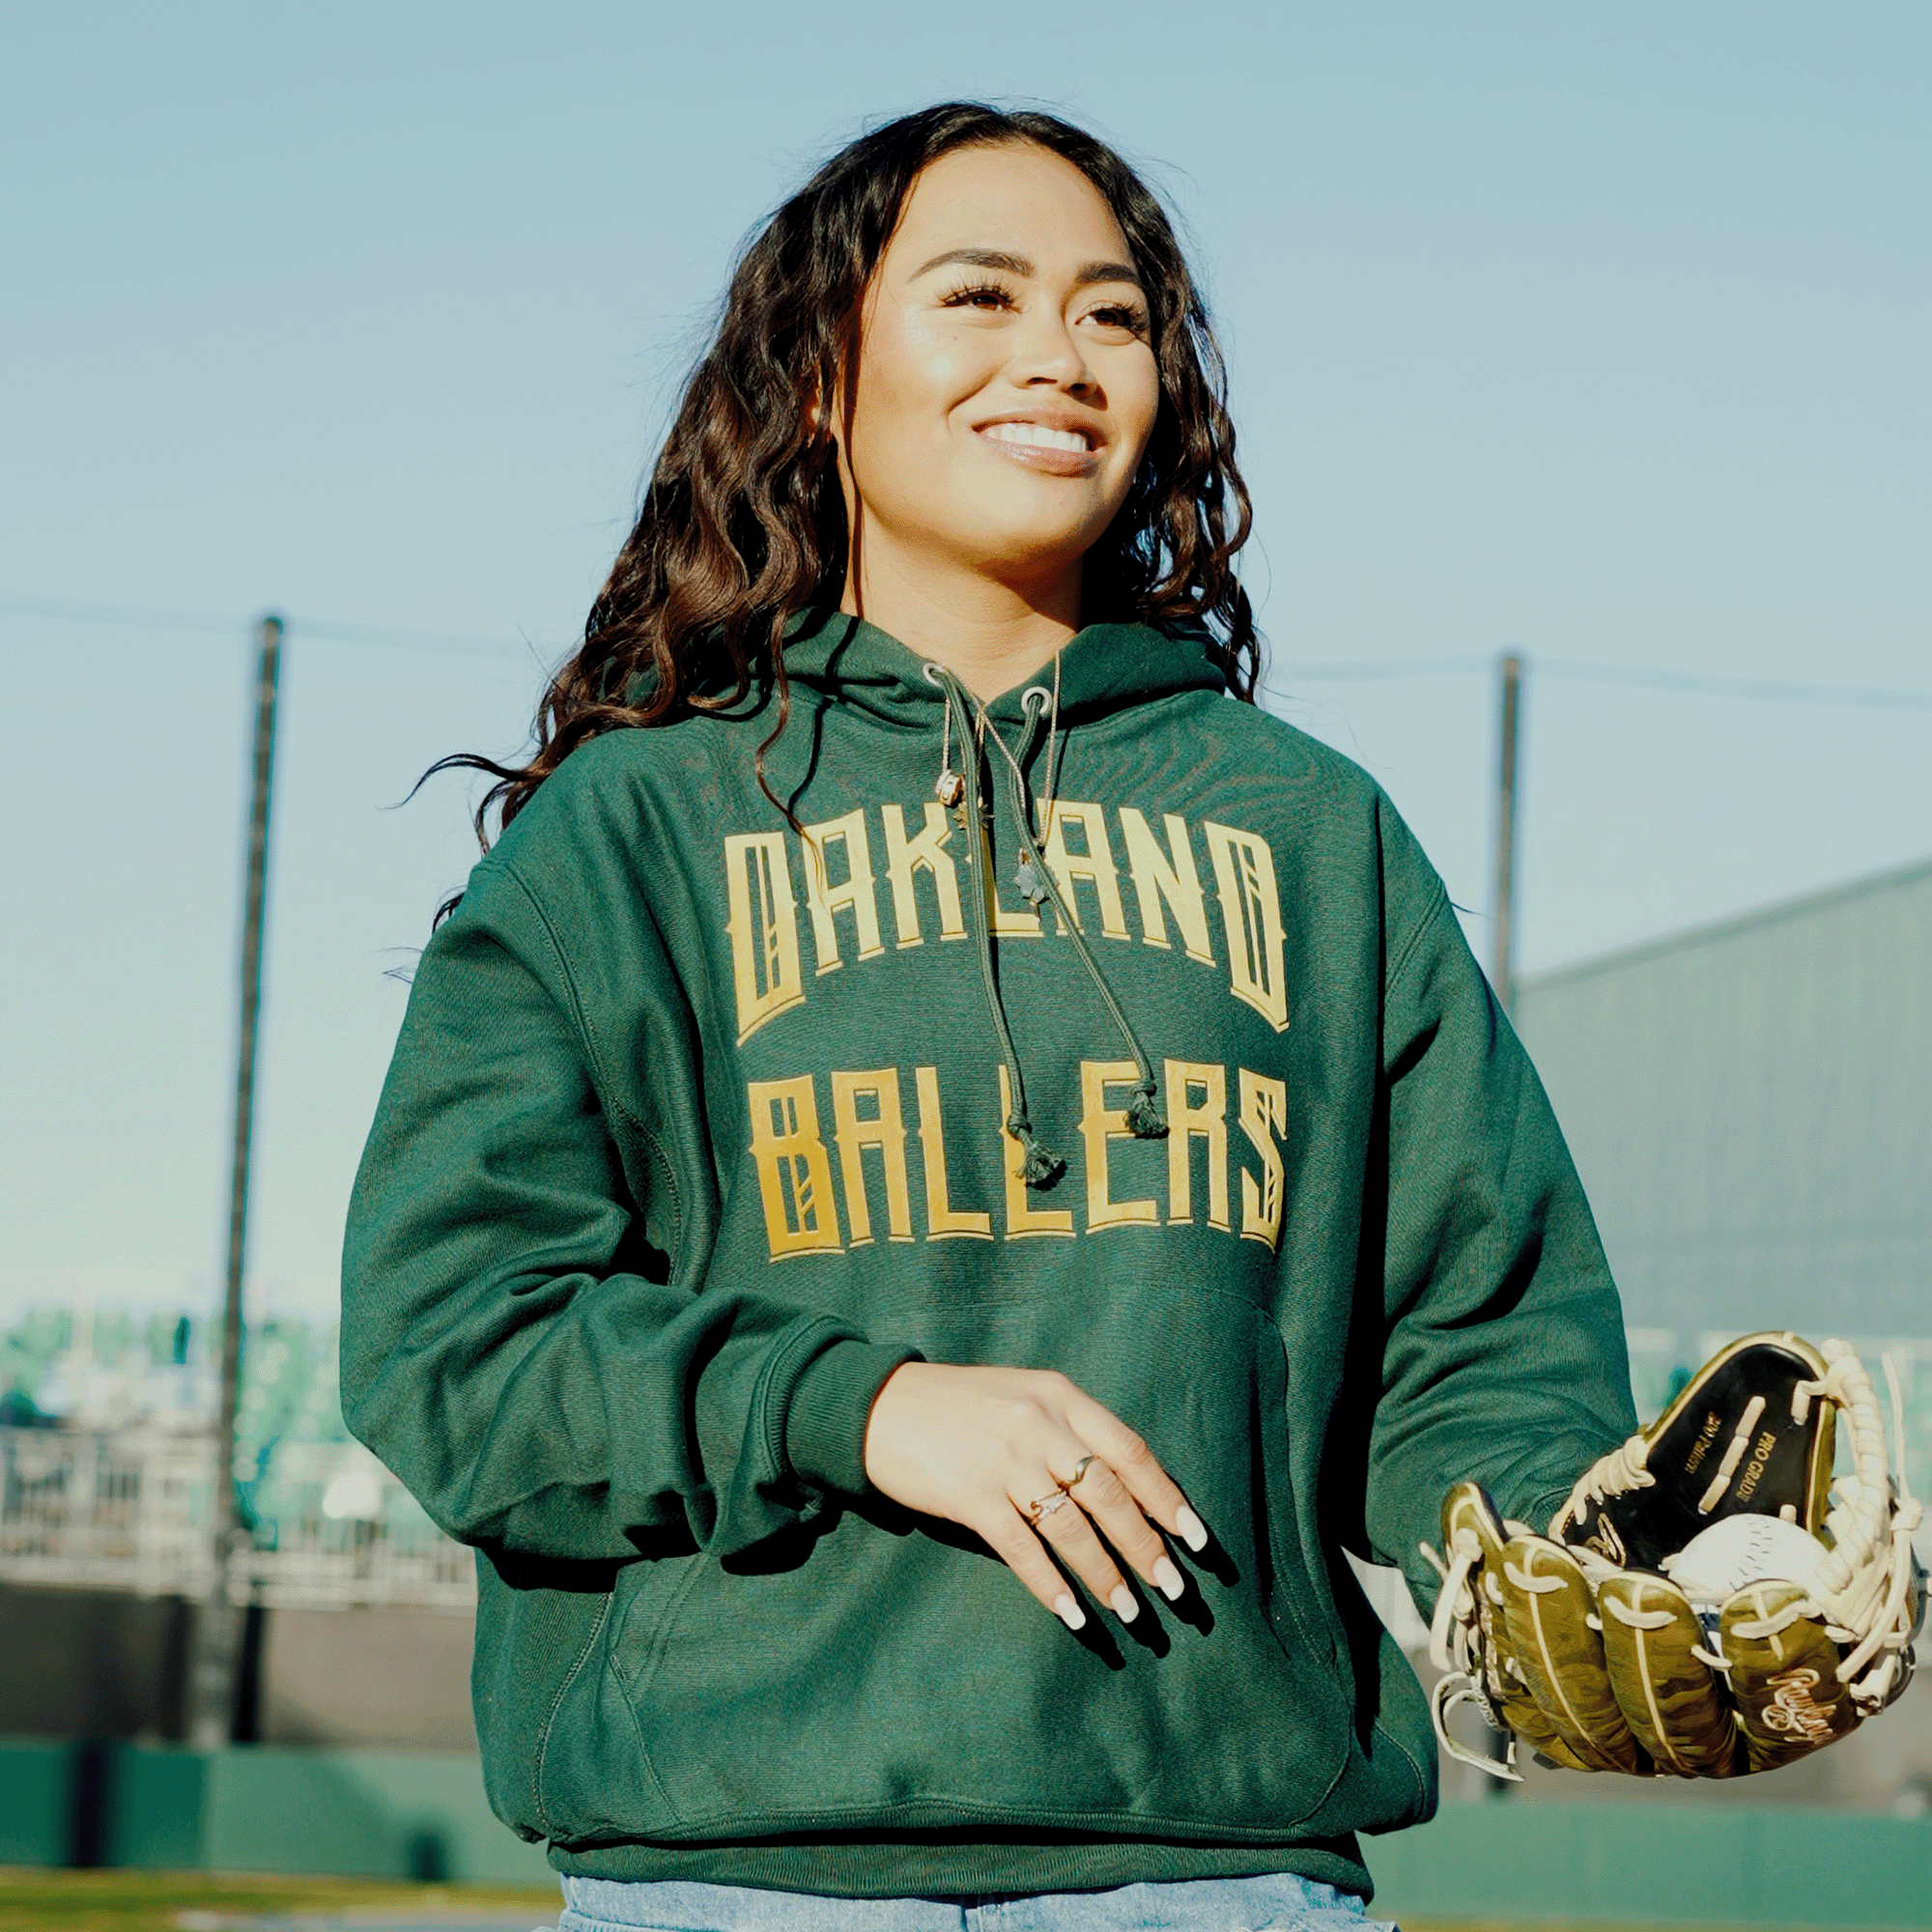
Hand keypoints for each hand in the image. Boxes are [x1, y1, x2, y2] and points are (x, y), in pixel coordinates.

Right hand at [862, 1361, 1207, 1630]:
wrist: (879, 1406)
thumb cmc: (960, 1407)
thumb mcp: (1023, 1397)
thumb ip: (1069, 1430)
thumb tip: (1128, 1490)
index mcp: (1059, 1395)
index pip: (1129, 1450)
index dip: (1166, 1497)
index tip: (1196, 1539)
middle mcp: (1038, 1423)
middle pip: (1108, 1493)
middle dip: (1146, 1546)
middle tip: (1172, 1589)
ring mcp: (1003, 1458)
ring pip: (1071, 1526)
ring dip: (1105, 1573)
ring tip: (1131, 1610)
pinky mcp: (969, 1493)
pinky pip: (1022, 1549)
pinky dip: (1051, 1585)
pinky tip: (1073, 1613)